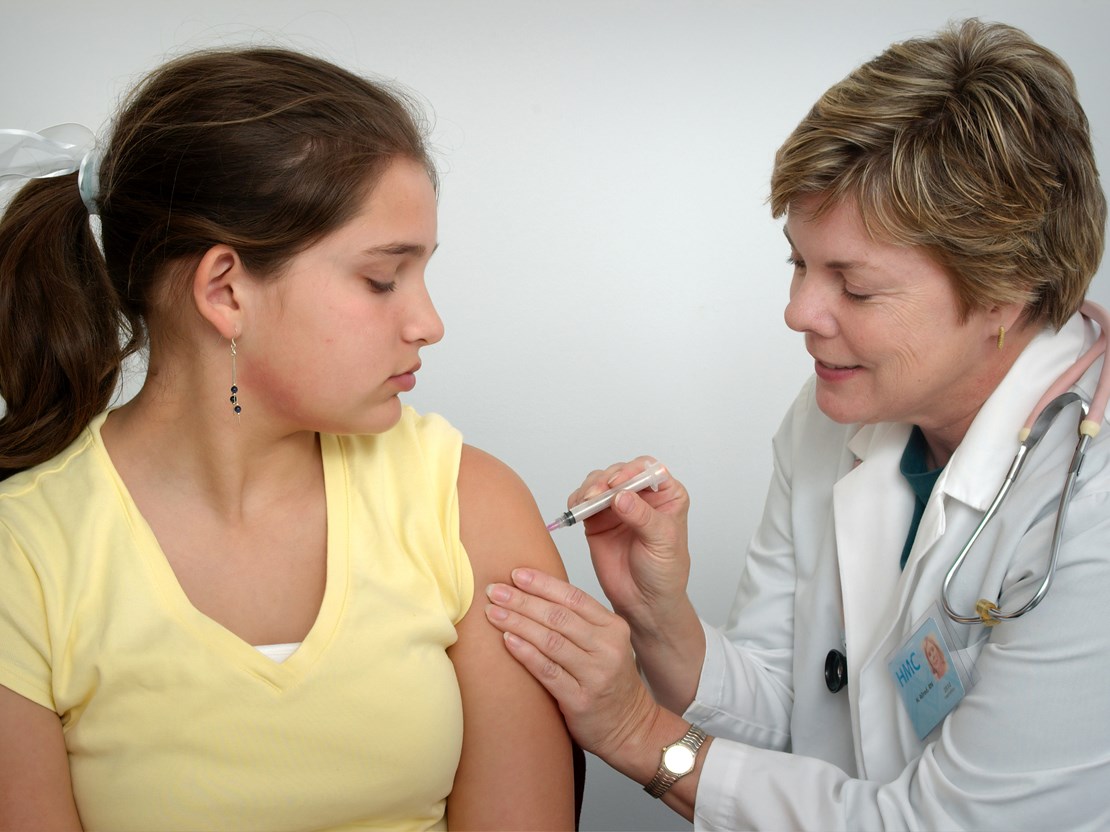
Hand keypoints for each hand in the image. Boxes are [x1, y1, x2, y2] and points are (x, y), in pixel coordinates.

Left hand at [484, 568, 660, 761]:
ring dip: (518, 623)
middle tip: (494, 590)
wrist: (631, 728)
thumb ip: (578, 622)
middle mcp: (607, 648)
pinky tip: (507, 641)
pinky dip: (525, 653)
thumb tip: (532, 594)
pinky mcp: (581, 700)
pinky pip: (547, 671)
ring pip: (550, 640)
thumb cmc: (609, 683)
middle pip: (559, 616)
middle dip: (523, 600)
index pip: (574, 597)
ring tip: (493, 612)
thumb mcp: (604, 645)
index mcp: (613, 628)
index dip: (543, 584)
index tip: (516, 574)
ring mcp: (596, 675)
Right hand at [571, 457, 691, 627]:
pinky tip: (576, 508)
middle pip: (620, 472)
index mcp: (666, 495)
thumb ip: (643, 517)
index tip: (619, 484)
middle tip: (596, 495)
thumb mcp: (662, 542)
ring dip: (590, 488)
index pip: (648, 469)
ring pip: (599, 482)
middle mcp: (641, 496)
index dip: (632, 471)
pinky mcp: (597, 519)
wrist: (645, 602)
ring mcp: (617, 507)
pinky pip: (583, 501)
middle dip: (606, 480)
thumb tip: (621, 496)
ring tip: (586, 503)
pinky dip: (577, 501)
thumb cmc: (664, 572)